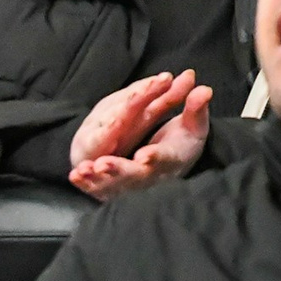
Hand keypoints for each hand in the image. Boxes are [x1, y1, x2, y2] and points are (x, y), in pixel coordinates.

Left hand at [68, 70, 213, 200]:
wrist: (170, 169)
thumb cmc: (182, 146)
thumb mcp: (194, 128)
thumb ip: (196, 109)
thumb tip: (204, 89)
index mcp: (171, 160)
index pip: (164, 159)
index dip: (155, 157)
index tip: (144, 155)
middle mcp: (151, 176)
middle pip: (135, 176)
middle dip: (119, 171)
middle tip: (103, 164)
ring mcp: (133, 186)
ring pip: (113, 187)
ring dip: (98, 180)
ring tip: (83, 170)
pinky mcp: (117, 190)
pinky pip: (100, 190)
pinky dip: (87, 185)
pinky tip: (75, 176)